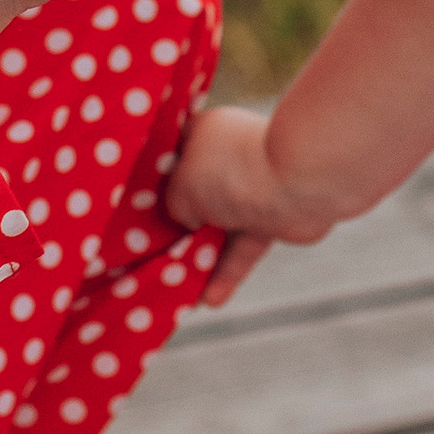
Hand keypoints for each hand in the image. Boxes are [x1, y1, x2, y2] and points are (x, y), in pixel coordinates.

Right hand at [168, 102, 341, 307]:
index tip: (132, 211)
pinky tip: (212, 299)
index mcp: (201, 134)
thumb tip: (184, 223)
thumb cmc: (232, 173)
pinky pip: (243, 247)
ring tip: (178, 290)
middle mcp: (225, 157)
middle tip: (150, 256)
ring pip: (219, 227)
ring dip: (201, 258)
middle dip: (177, 227)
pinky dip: (229, 271)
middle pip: (194, 196)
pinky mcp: (272, 217)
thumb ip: (173, 206)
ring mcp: (250, 187)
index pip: (170, 157)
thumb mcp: (181, 188)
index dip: (151, 183)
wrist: (301, 184)